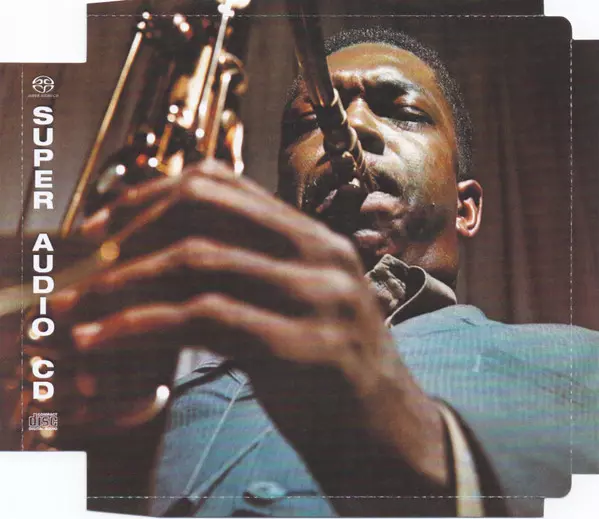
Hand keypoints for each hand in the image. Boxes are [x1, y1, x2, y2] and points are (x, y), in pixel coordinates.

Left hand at [52, 159, 448, 503]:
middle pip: (206, 205)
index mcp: (314, 237)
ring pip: (199, 259)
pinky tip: (104, 340)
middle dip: (133, 228)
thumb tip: (164, 254)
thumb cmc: (328, 369)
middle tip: (86, 261)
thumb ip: (249, 272)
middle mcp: (321, 254)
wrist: (387, 430)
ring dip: (123, 283)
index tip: (104, 226)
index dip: (152, 194)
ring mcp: (319, 297)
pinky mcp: (306, 347)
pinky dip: (140, 326)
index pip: (222, 183)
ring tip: (78, 308)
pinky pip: (205, 319)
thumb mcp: (295, 305)